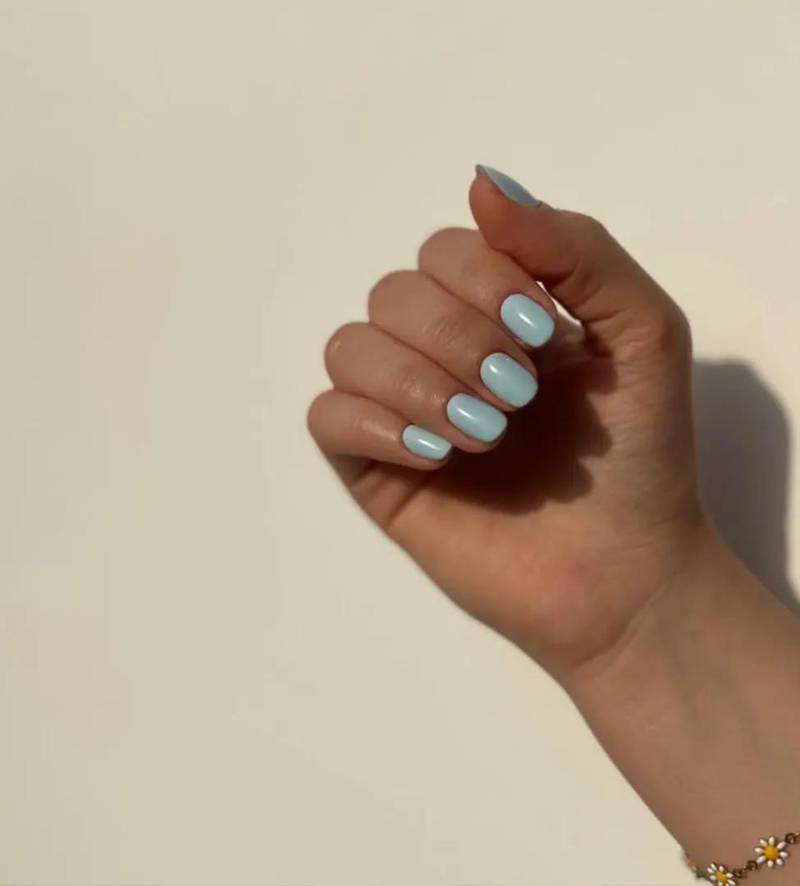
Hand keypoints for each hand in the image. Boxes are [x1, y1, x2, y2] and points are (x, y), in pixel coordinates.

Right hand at [308, 167, 704, 681]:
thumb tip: (482, 181)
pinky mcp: (377, 469)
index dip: (480, 279)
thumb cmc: (640, 457)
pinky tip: (435, 456)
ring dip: (415, 381)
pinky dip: (373, 423)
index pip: (445, 248)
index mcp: (500, 312)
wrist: (624, 573)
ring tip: (482, 435)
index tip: (538, 334)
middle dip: (454, 339)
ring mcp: (405, 409)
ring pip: (349, 346)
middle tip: (516, 397)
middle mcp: (444, 351)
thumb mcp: (643, 331)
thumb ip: (576, 248)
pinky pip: (327, 416)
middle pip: (394, 293)